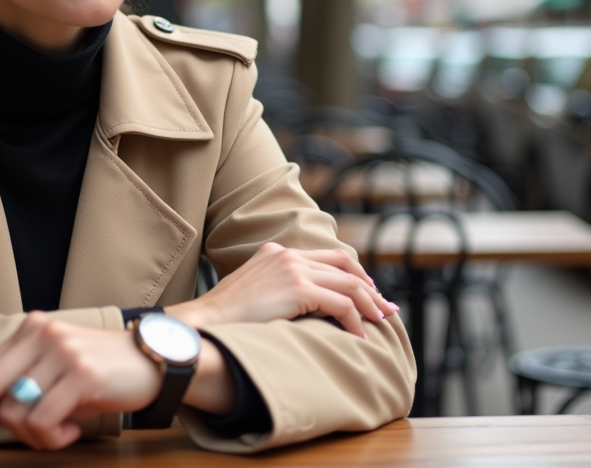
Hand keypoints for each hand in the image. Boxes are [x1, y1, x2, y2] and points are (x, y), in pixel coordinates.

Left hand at [0, 312, 160, 465]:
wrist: (156, 361)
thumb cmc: (102, 372)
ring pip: (13, 411)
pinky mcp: (80, 373)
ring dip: (31, 437)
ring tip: (59, 432)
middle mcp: (40, 333)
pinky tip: (72, 430)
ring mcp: (60, 351)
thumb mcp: (56, 367)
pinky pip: (42, 421)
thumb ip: (21, 379)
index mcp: (29, 330)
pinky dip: (52, 438)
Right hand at [167, 242, 398, 337]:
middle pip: (345, 266)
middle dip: (370, 287)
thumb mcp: (254, 292)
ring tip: (381, 322)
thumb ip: (277, 289)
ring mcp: (293, 269)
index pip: (328, 257)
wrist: (205, 322)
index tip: (368, 293)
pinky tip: (360, 337)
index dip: (353, 274)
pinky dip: (355, 321)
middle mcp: (288, 255)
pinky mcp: (297, 289)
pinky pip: (341, 305)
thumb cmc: (224, 318)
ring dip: (369, 305)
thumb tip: (300, 308)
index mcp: (277, 252)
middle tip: (386, 308)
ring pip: (349, 285)